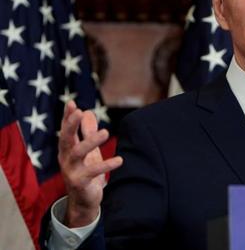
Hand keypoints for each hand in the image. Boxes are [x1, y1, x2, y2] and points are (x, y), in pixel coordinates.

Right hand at [58, 100, 122, 226]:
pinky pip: (92, 172)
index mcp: (67, 150)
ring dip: (91, 142)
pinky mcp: (80, 183)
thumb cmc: (85, 172)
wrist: (84, 201)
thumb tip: (88, 111)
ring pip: (78, 153)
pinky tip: (119, 160)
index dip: (67, 117)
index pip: (65, 130)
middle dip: (70, 125)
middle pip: (65, 139)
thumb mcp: (88, 151)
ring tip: (106, 132)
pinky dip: (106, 165)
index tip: (71, 103)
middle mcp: (66, 159)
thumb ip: (87, 132)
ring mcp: (71, 171)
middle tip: (80, 112)